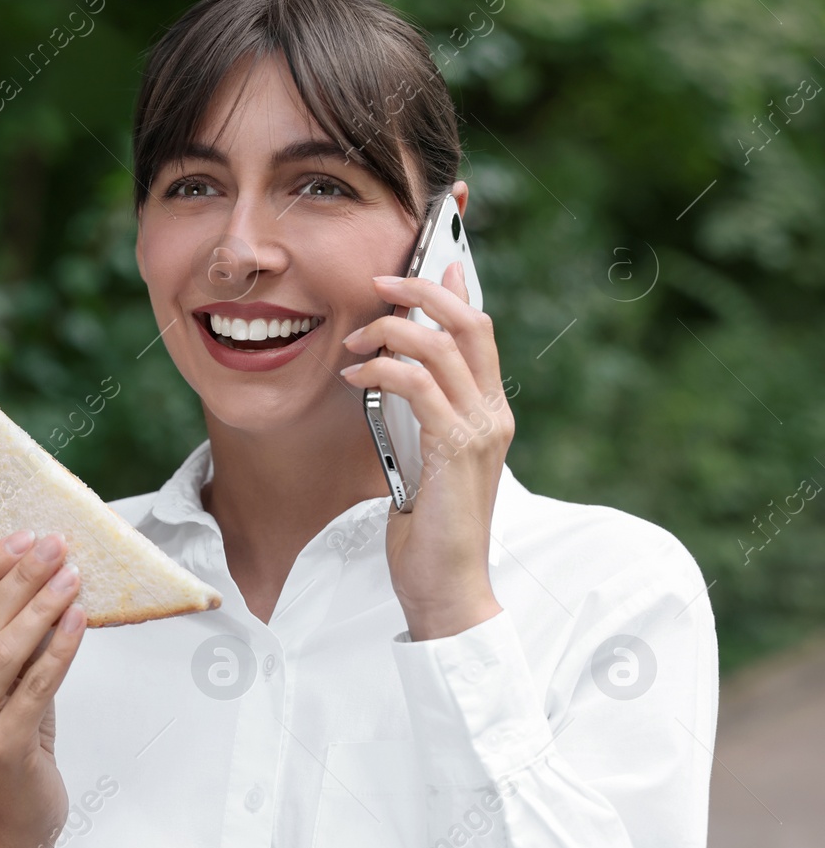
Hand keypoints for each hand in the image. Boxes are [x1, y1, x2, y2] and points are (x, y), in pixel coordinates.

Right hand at [0, 529, 85, 847]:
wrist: (12, 818)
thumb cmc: (9, 736)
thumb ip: (2, 634)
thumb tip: (38, 568)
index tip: (23, 536)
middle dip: (22, 578)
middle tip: (57, 546)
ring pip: (4, 649)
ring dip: (42, 606)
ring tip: (72, 576)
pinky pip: (36, 685)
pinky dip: (60, 647)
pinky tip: (79, 619)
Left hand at [337, 261, 512, 639]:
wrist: (448, 585)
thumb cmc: (429, 527)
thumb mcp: (424, 458)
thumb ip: (419, 416)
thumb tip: (395, 376)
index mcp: (489, 412)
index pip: (479, 332)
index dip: (455, 290)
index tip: (427, 261)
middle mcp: (493, 414)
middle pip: (469, 323)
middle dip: (421, 290)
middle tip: (378, 283)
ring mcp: (479, 431)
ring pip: (441, 346)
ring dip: (389, 331)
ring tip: (353, 342)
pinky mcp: (455, 450)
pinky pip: (417, 387)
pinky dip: (381, 371)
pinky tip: (355, 378)